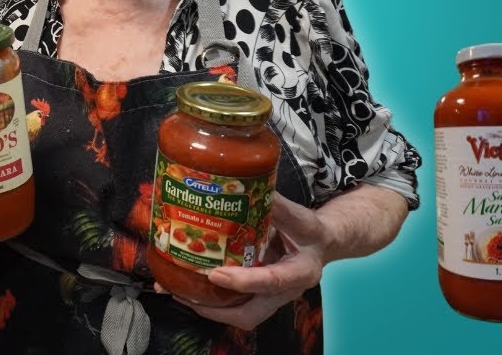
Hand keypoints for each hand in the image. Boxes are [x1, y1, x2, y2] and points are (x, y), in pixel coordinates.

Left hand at [173, 194, 326, 329]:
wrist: (321, 245)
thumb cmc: (310, 230)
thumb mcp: (299, 215)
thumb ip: (276, 204)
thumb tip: (245, 185)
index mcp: (301, 271)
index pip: (272, 281)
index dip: (244, 281)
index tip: (216, 274)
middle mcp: (286, 292)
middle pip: (251, 313)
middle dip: (217, 310)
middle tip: (187, 295)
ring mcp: (271, 298)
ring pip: (241, 315)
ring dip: (210, 310)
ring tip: (179, 294)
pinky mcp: (260, 296)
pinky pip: (237, 307)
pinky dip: (214, 302)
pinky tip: (190, 289)